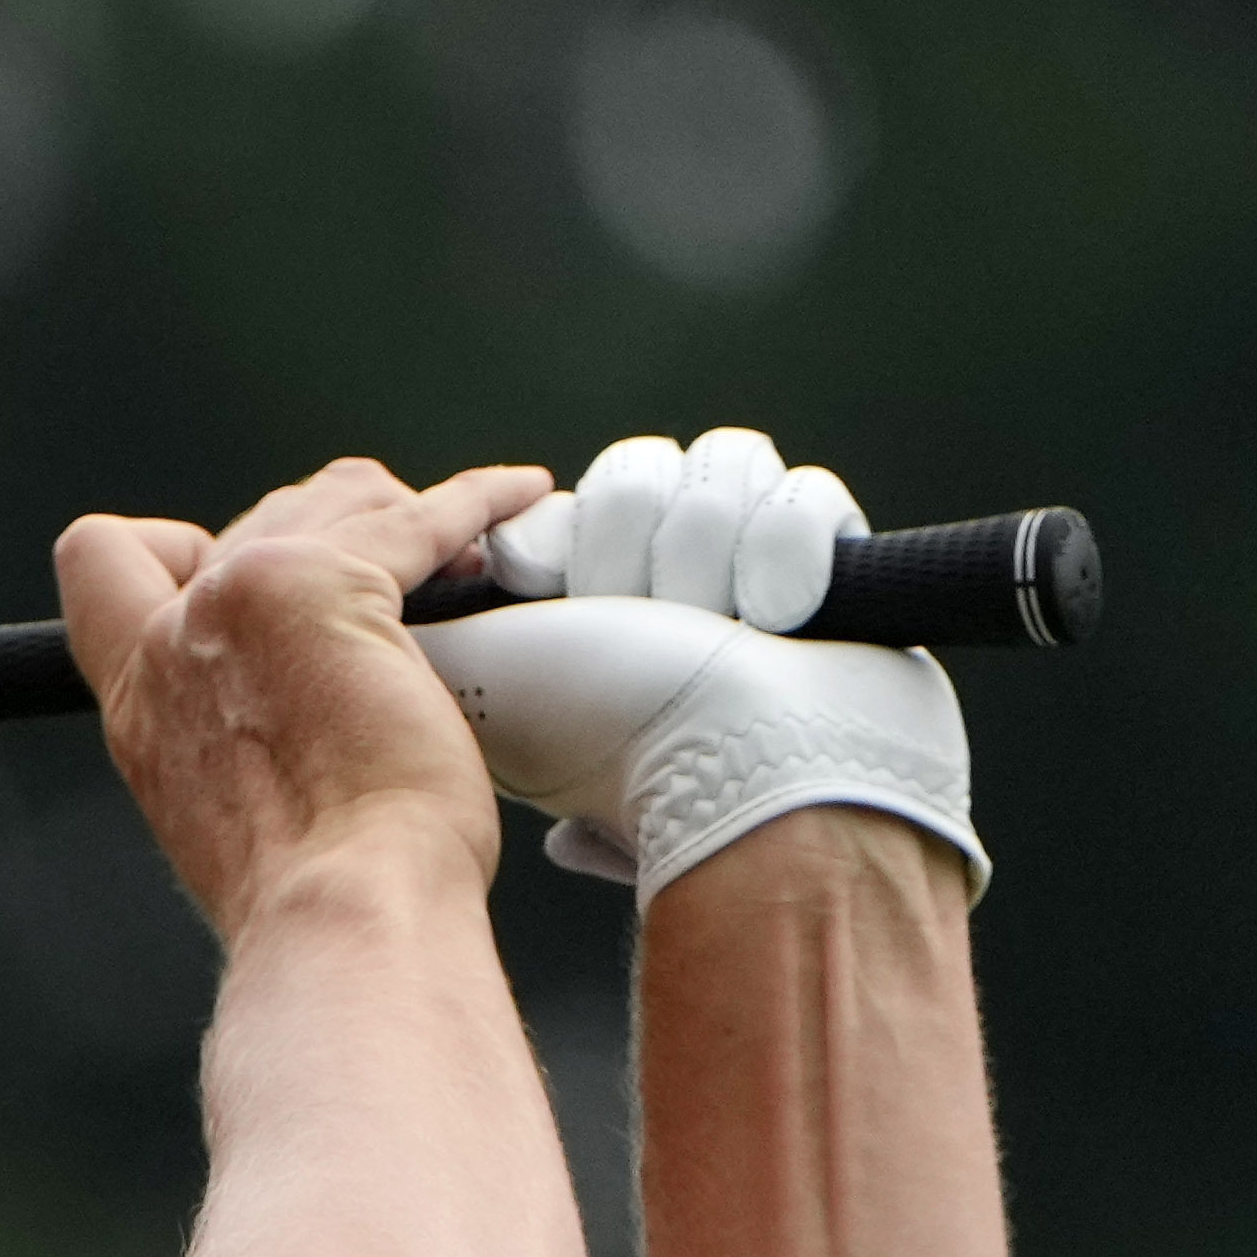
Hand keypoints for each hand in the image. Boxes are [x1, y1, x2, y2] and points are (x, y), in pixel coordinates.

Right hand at [56, 452, 545, 938]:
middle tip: (392, 576)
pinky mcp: (332, 586)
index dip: (175, 550)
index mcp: (140, 700)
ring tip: (454, 546)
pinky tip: (514, 498)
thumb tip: (294, 719)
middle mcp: (174, 640)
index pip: (103, 562)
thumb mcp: (227, 812)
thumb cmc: (314, 899)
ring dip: (391, 514)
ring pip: (327, 504)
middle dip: (319, 533)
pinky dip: (475, 502)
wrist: (345, 913)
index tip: (242, 577)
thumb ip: (234, 739)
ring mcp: (242, 601)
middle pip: (241, 523)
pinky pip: (419, 519)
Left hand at [417, 425, 985, 898]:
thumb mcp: (480, 669)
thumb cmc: (605, 734)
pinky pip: (802, 493)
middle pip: (639, 471)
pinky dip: (784, 552)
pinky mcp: (830, 559)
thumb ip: (437, 609)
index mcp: (581, 599)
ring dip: (704, 557)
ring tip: (714, 626)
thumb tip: (426, 554)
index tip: (542, 584)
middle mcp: (662, 575)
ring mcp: (751, 563)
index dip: (561, 536)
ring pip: (721, 469)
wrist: (745, 787)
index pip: (570, 494)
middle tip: (636, 622)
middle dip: (628, 550)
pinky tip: (778, 614)